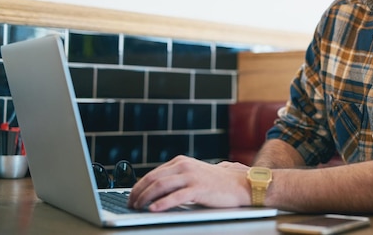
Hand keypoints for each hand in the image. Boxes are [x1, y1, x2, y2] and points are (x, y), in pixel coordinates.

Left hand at [127, 155, 250, 210]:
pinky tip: (153, 209)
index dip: (139, 187)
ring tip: (138, 207)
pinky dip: (162, 203)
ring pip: (160, 186)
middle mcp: (184, 166)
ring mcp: (192, 176)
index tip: (131, 197)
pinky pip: (176, 196)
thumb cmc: (218, 183)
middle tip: (130, 204)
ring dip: (145, 198)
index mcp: (181, 162)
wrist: (241, 184)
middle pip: (153, 179)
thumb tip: (157, 189)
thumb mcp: (194, 175)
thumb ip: (177, 178)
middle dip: (138, 193)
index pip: (153, 174)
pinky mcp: (199, 188)